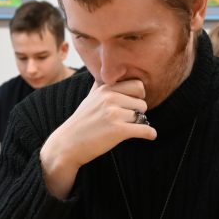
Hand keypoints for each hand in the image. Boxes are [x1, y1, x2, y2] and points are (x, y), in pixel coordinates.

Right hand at [40, 80, 156, 198]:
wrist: (68, 144)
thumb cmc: (80, 123)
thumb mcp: (89, 99)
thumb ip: (100, 86)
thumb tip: (105, 74)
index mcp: (105, 89)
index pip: (137, 85)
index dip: (138, 96)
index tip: (134, 104)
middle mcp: (110, 98)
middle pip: (141, 101)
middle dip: (140, 111)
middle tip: (132, 119)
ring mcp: (113, 114)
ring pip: (142, 116)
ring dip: (140, 124)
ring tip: (131, 129)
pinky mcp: (118, 130)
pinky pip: (144, 129)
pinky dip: (150, 133)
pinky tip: (150, 135)